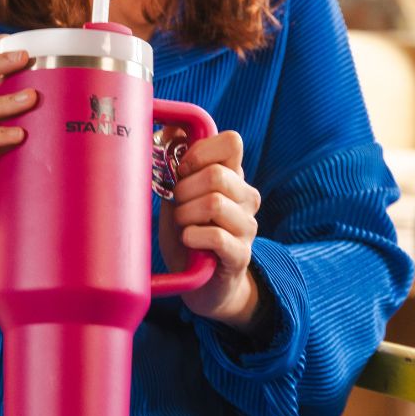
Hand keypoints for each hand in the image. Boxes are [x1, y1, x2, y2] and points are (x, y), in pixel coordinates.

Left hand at [159, 130, 267, 334]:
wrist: (203, 286)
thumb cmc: (188, 237)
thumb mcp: (178, 201)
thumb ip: (176, 172)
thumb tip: (168, 129)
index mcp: (233, 178)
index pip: (232, 142)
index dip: (200, 151)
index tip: (181, 171)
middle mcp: (246, 198)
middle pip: (216, 175)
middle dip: (184, 190)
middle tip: (178, 207)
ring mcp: (247, 227)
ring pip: (214, 203)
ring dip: (186, 216)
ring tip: (183, 228)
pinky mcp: (241, 255)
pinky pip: (216, 236)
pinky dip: (193, 237)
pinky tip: (189, 242)